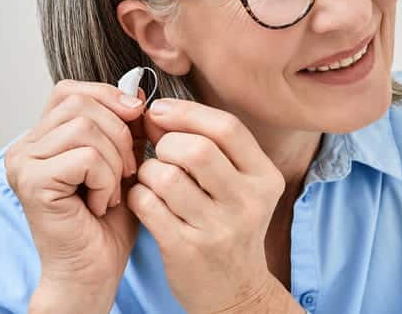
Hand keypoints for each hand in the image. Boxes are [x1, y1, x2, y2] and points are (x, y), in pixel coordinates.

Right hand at [5, 79, 148, 307]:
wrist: (94, 270)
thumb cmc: (107, 222)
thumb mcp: (124, 161)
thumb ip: (126, 127)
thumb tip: (138, 92)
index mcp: (42, 137)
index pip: (71, 91)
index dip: (108, 97)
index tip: (136, 119)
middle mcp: (24, 146)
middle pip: (82, 104)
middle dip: (120, 133)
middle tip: (126, 171)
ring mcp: (24, 163)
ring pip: (86, 128)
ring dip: (115, 161)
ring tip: (112, 191)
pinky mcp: (33, 182)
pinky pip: (87, 157)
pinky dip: (106, 180)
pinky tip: (100, 204)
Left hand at [126, 98, 286, 313]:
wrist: (235, 290)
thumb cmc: (230, 225)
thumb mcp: (238, 185)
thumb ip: (207, 146)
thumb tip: (156, 112)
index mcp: (265, 178)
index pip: (227, 127)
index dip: (187, 112)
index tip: (160, 111)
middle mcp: (248, 202)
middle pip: (196, 149)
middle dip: (166, 143)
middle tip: (159, 152)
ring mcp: (218, 229)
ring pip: (166, 177)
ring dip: (148, 171)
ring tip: (151, 179)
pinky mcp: (187, 250)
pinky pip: (147, 205)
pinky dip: (137, 195)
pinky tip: (144, 200)